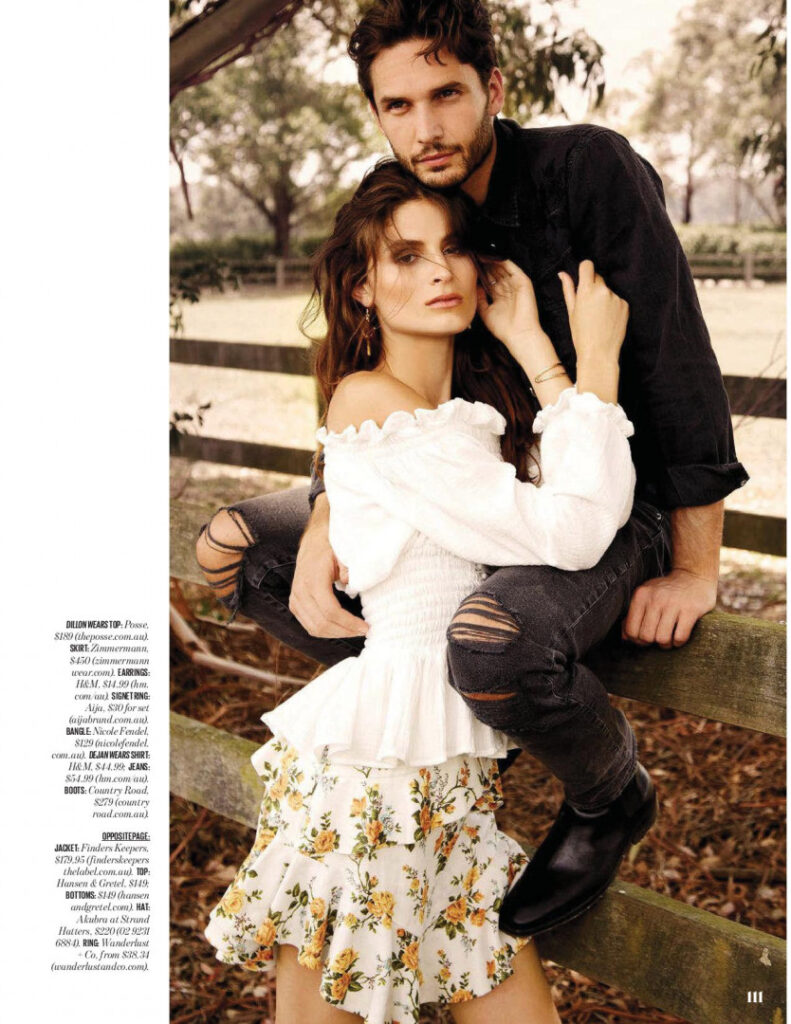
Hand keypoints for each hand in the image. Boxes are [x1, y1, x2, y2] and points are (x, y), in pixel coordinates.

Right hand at [288, 504, 368, 638]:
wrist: (314, 538)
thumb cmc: (332, 545)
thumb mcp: (343, 552)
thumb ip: (349, 568)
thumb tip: (351, 585)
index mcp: (313, 579)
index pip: (330, 611)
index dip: (348, 623)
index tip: (366, 627)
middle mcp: (300, 591)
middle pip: (322, 623)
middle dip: (345, 631)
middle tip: (364, 631)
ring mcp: (295, 598)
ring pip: (314, 628)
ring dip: (336, 634)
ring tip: (354, 631)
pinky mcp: (295, 603)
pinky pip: (308, 625)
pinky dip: (325, 631)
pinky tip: (341, 628)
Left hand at [476, 259, 547, 354]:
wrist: (519, 335)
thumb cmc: (504, 329)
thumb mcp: (486, 313)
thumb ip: (479, 299)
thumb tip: (474, 286)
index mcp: (500, 296)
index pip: (488, 280)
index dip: (479, 272)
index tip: (468, 265)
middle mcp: (508, 289)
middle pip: (495, 272)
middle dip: (483, 264)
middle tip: (471, 254)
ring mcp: (516, 285)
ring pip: (502, 268)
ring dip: (491, 260)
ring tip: (478, 252)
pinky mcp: (523, 282)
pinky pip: (512, 268)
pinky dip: (502, 261)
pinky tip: (491, 256)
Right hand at [558, 261, 628, 367]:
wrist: (599, 354)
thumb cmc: (581, 335)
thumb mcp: (571, 312)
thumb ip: (568, 290)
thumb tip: (562, 274)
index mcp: (586, 290)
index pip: (588, 265)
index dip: (585, 270)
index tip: (584, 278)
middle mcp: (603, 290)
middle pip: (598, 277)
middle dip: (593, 286)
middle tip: (589, 306)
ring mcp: (616, 297)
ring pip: (608, 290)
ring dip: (604, 298)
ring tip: (599, 317)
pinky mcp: (625, 305)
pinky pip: (617, 300)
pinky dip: (613, 307)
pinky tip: (608, 320)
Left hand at [621, 568, 716, 648]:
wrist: (694, 576)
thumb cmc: (666, 590)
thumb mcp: (646, 596)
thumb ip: (632, 615)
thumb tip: (624, 637)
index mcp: (641, 595)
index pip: (631, 630)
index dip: (636, 640)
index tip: (644, 638)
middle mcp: (655, 598)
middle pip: (646, 636)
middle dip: (651, 642)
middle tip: (657, 637)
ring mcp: (674, 604)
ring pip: (662, 638)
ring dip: (666, 644)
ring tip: (668, 638)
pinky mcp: (690, 610)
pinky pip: (680, 637)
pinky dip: (678, 642)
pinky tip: (678, 637)